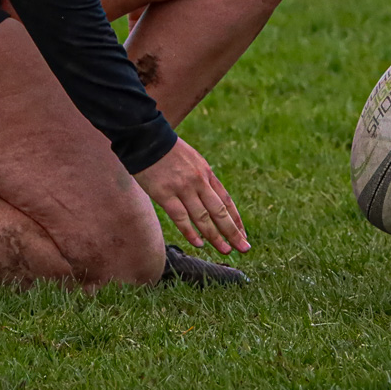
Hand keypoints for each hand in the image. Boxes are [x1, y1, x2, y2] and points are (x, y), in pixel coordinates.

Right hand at [133, 137, 248, 254]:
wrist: (146, 138)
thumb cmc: (168, 151)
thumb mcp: (193, 160)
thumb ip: (202, 178)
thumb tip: (210, 199)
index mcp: (207, 173)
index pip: (226, 201)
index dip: (236, 219)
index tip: (243, 235)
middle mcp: (199, 182)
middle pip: (220, 211)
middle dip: (233, 232)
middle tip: (244, 248)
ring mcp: (182, 188)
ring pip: (203, 217)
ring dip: (215, 237)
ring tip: (225, 250)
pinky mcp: (164, 194)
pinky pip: (180, 217)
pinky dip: (191, 232)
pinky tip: (199, 244)